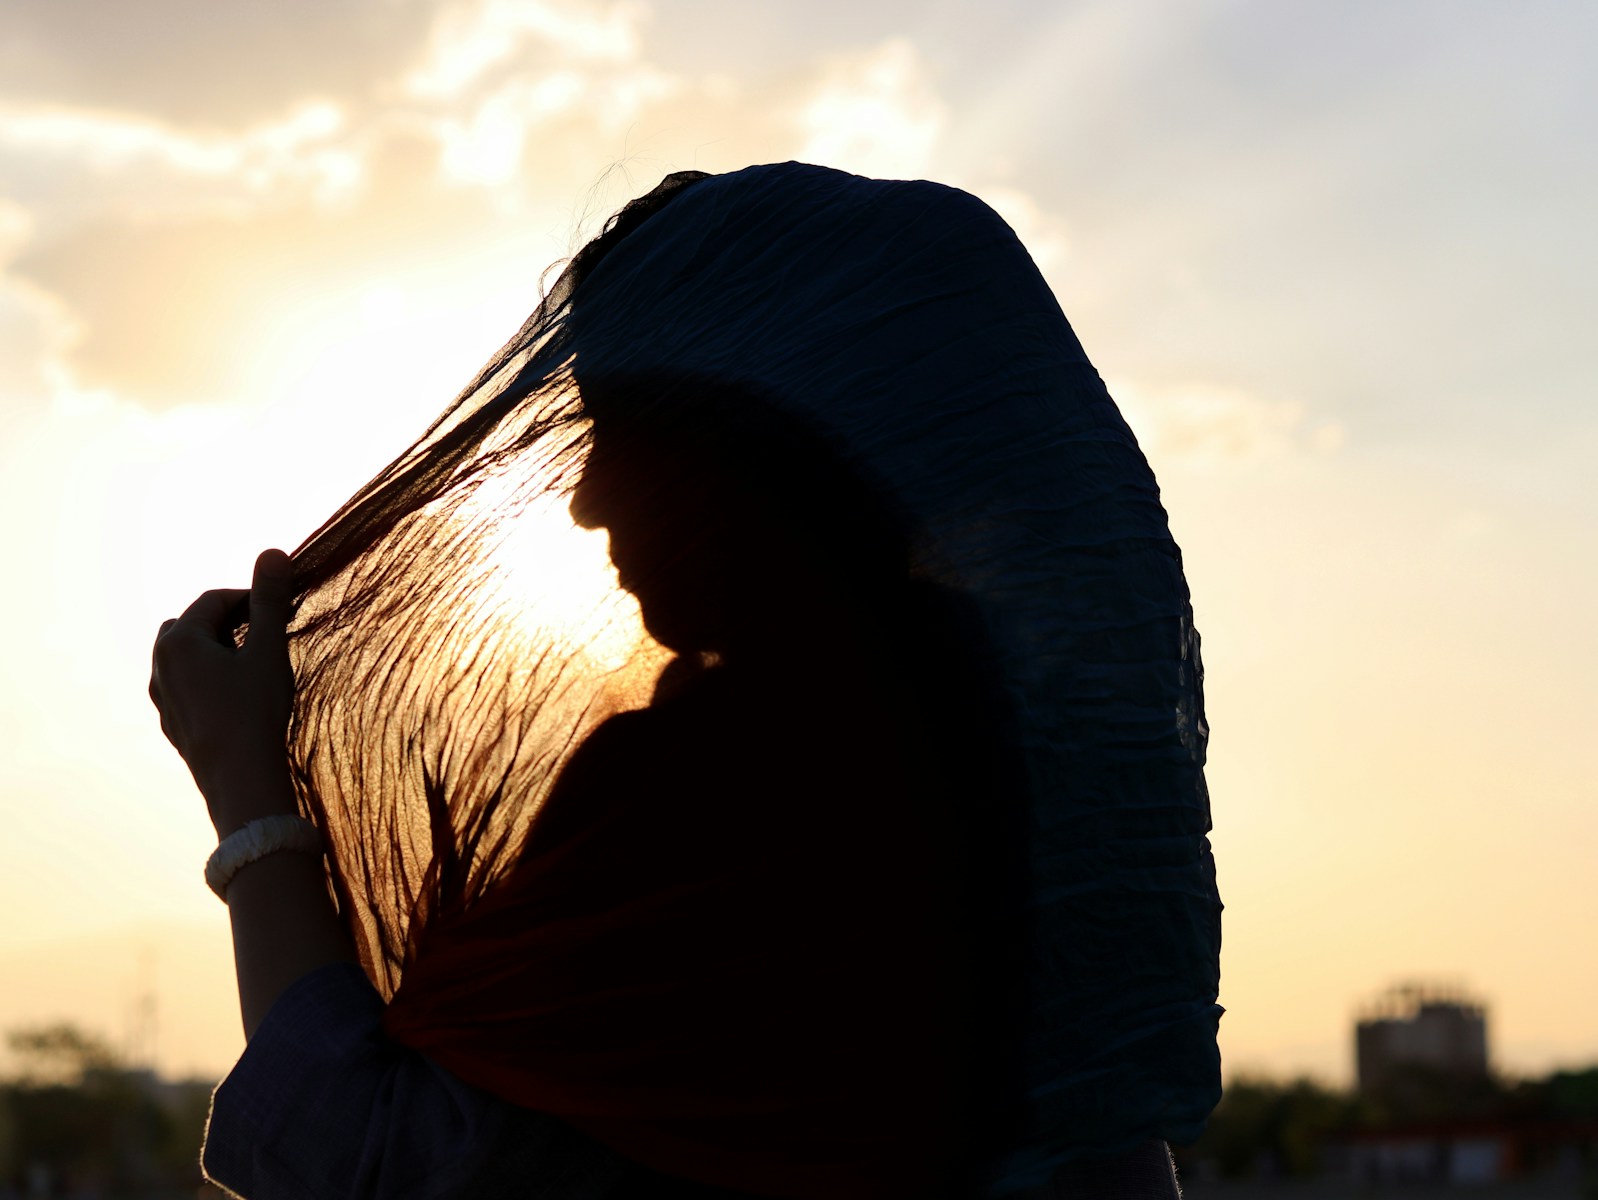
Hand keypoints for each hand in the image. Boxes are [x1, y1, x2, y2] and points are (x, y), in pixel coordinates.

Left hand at [150, 549, 297, 834]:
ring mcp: (160, 695)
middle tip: (264, 634)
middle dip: (225, 622)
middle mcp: (159, 663)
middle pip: (192, 624)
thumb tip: (273, 551)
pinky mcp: (170, 721)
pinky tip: (235, 697)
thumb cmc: (255, 712)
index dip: (250, 598)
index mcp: (179, 640)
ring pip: (184, 656)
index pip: (215, 600)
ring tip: (249, 664)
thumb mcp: (268, 651)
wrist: (239, 780)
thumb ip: (269, 600)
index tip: (281, 608)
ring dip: (213, 651)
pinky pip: (184, 686)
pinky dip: (206, 679)